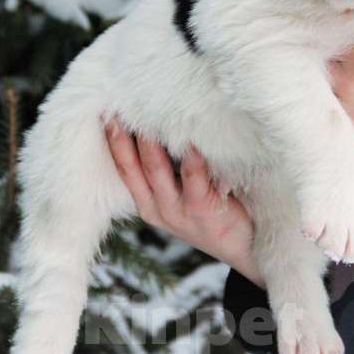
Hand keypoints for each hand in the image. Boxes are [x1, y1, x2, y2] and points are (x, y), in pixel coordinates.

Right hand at [104, 120, 263, 286]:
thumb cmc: (217, 212)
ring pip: (156, 169)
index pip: (123, 169)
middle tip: (118, 105)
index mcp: (149, 204)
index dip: (113, 142)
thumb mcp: (184, 195)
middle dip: (122, 136)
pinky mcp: (201, 211)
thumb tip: (165, 125)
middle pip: (132, 167)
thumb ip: (172, 170)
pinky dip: (191, 156)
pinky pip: (193, 177)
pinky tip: (191, 137)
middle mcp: (157, 208)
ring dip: (149, 141)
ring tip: (147, 114)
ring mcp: (177, 211)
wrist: (247, 248)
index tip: (106, 114)